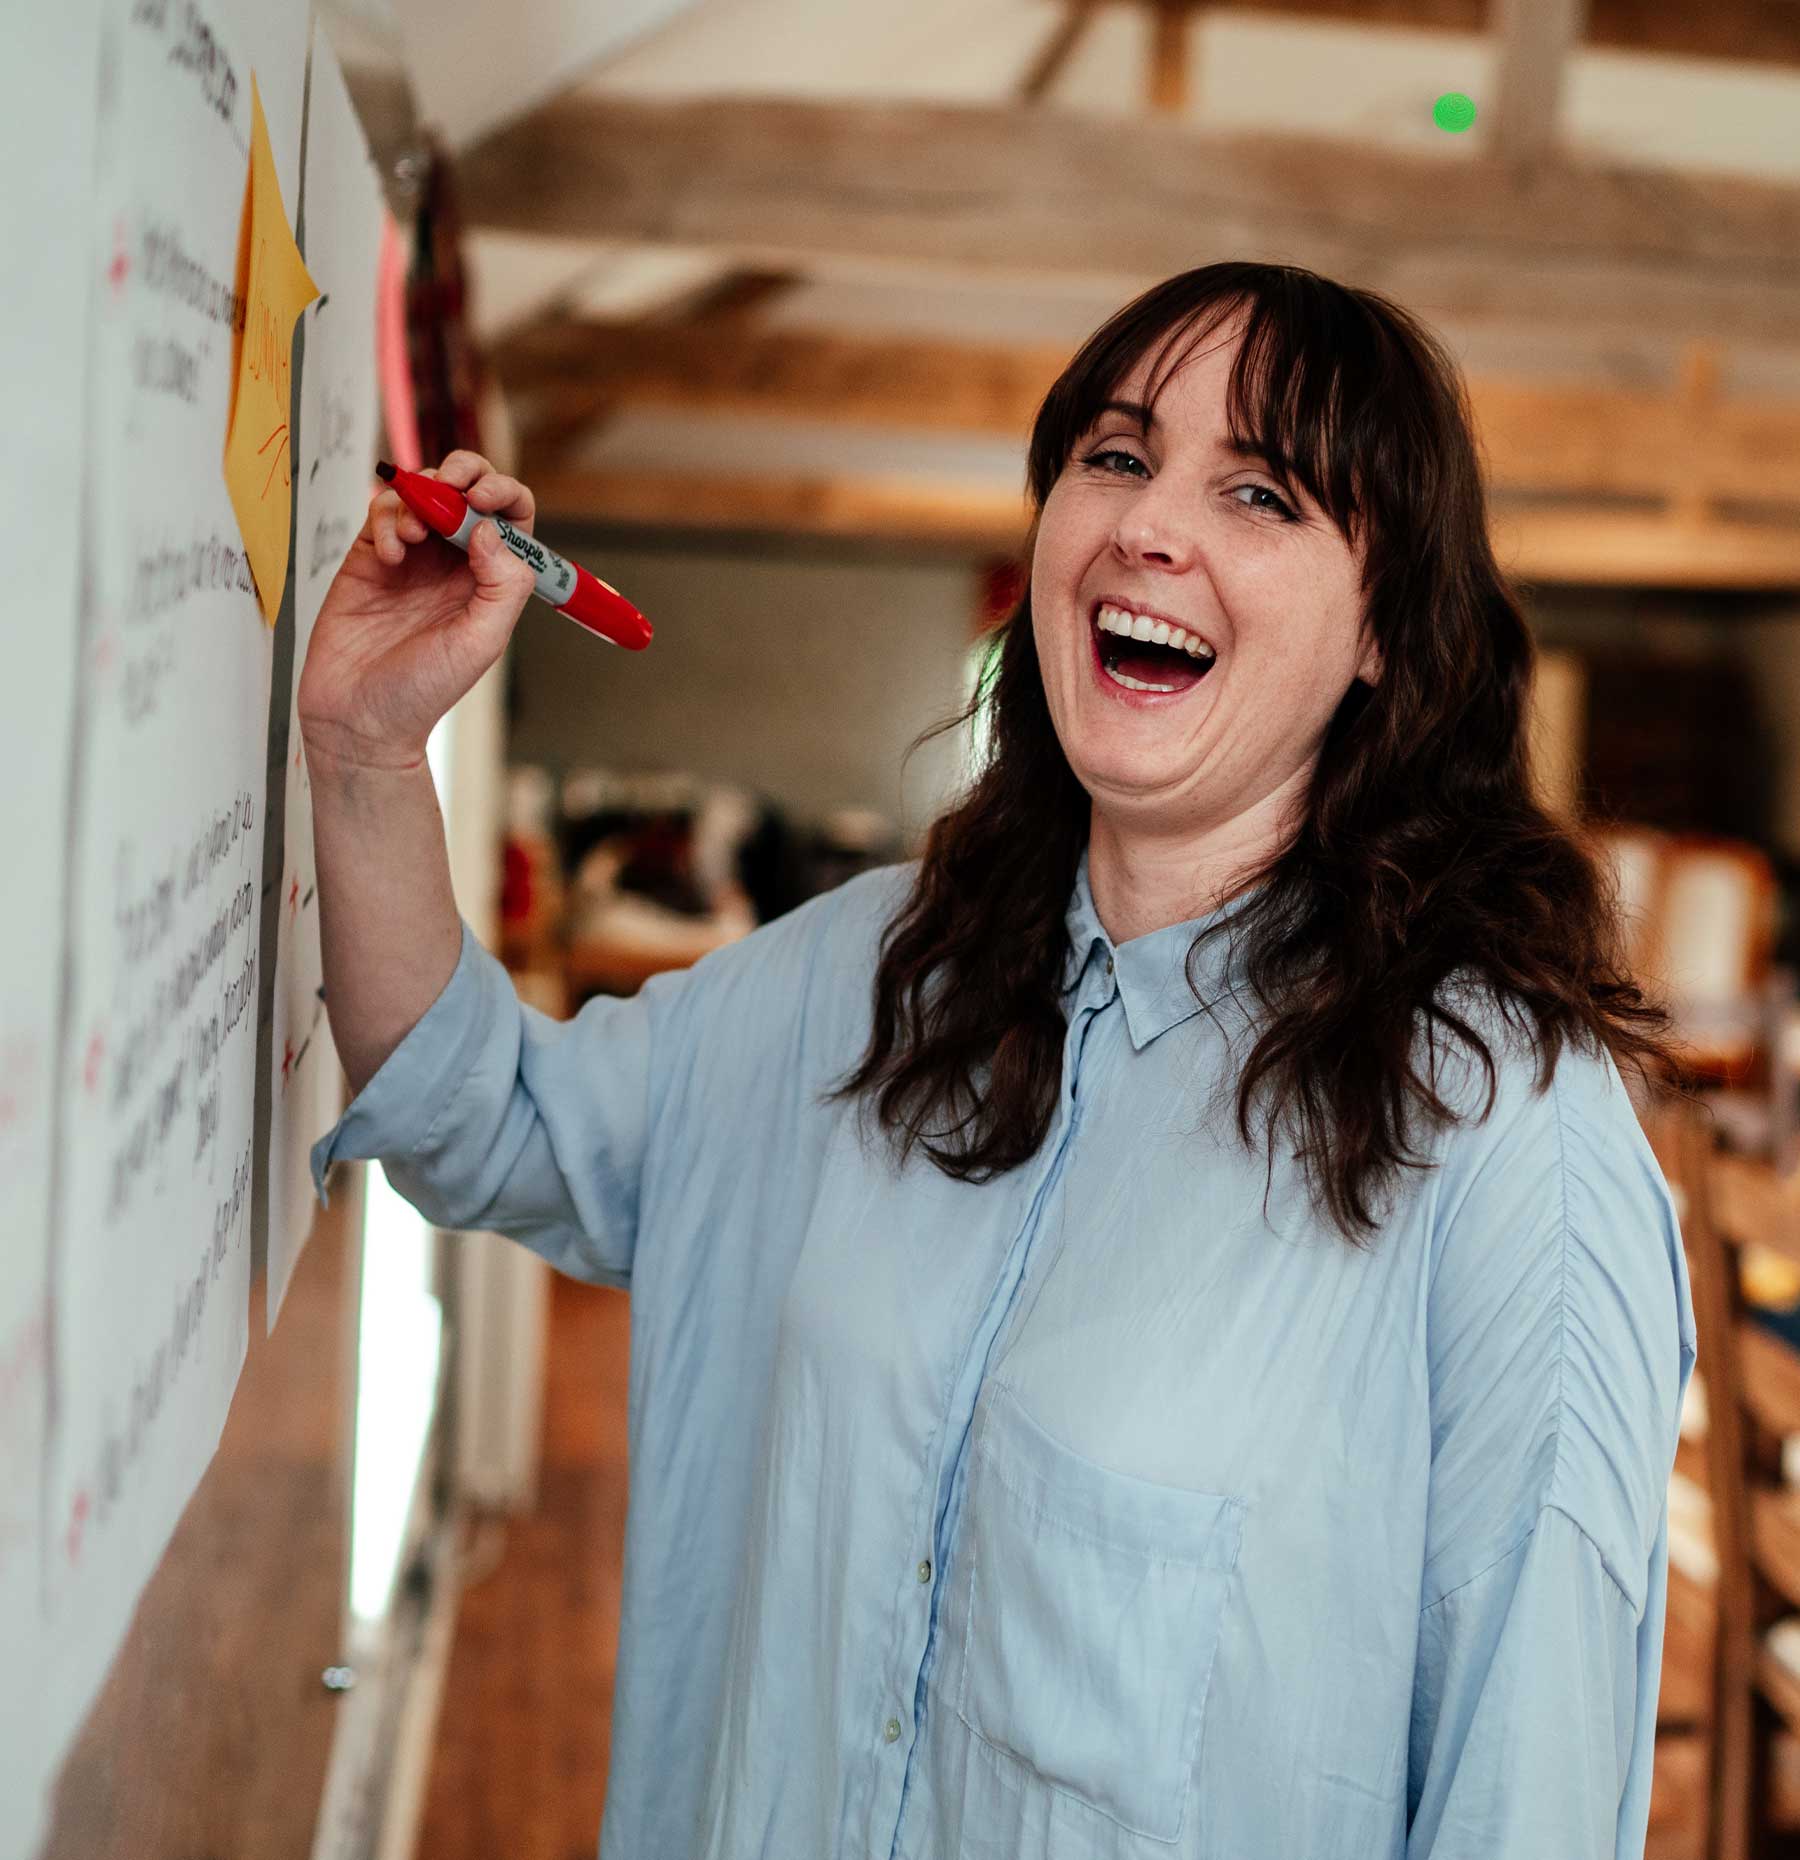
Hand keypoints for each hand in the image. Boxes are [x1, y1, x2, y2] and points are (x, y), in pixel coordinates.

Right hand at [297, 450, 538, 773]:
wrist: (358, 715)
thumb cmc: (422, 690)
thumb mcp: (481, 641)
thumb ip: (501, 584)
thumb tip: (491, 529)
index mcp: (491, 581)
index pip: (511, 517)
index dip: (503, 492)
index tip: (482, 499)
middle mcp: (455, 564)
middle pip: (468, 491)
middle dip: (461, 474)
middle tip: (448, 486)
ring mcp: (414, 557)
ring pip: (423, 492)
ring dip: (419, 498)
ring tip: (408, 538)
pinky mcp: (371, 557)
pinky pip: (382, 512)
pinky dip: (384, 519)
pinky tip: (386, 556)